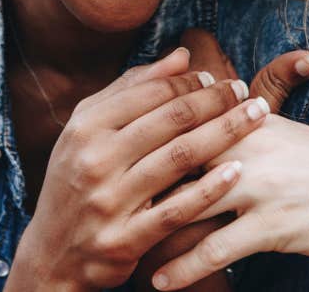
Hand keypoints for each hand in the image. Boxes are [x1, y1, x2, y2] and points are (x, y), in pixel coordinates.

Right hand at [7, 48, 271, 291]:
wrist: (52, 254)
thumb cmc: (78, 180)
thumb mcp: (89, 130)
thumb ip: (132, 90)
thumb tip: (182, 55)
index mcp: (84, 126)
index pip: (150, 92)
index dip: (191, 82)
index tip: (219, 78)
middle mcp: (94, 159)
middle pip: (171, 119)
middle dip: (217, 101)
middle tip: (246, 91)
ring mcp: (109, 200)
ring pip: (179, 157)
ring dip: (225, 133)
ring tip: (256, 118)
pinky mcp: (124, 240)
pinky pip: (176, 210)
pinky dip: (209, 189)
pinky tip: (238, 171)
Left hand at [130, 30, 308, 290]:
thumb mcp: (284, 134)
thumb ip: (241, 125)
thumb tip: (203, 119)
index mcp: (246, 122)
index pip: (178, 126)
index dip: (138, 144)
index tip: (104, 160)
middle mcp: (245, 148)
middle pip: (170, 165)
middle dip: (132, 188)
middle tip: (96, 208)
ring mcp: (257, 187)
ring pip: (183, 210)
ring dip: (147, 234)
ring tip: (116, 251)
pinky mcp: (272, 225)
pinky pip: (214, 250)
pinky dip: (180, 268)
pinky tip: (158, 281)